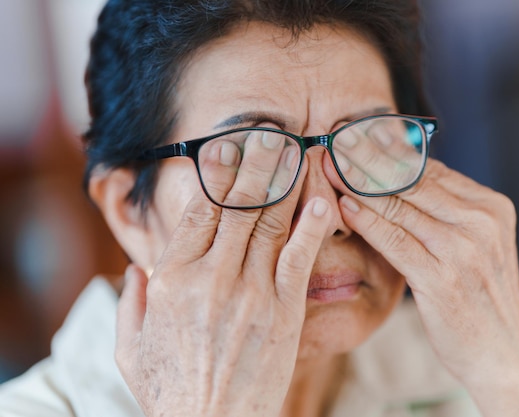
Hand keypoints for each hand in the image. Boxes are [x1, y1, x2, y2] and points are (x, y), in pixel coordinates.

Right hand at [115, 159, 332, 416]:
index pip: (197, 211)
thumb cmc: (171, 391)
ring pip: (269, 222)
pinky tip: (321, 199)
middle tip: (268, 133)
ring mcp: (252, 291)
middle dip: (254, 164)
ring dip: (283, 182)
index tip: (226, 149)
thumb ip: (129, 305)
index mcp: (173, 279)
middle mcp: (213, 276)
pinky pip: (299, 258)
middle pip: (237, 206)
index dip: (214, 175)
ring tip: (294, 149)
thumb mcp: (130, 349)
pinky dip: (311, 225)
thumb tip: (133, 270)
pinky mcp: (284, 311)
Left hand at [336, 159, 518, 416]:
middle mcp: (481, 222)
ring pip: (400, 207)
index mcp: (491, 208)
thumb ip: (448, 214)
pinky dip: (366, 221)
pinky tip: (344, 206)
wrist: (505, 355)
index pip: (431, 169)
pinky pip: (395, 240)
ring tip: (331, 169)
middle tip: (336, 144)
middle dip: (369, 161)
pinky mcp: (442, 278)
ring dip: (359, 186)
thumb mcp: (478, 247)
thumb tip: (404, 181)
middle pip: (413, 181)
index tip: (358, 139)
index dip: (389, 152)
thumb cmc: (482, 299)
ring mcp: (464, 249)